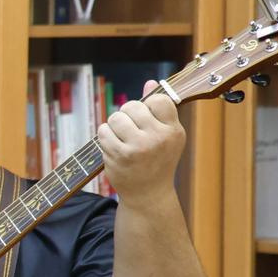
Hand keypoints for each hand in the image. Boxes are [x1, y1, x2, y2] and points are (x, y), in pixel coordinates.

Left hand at [97, 80, 186, 202]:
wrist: (148, 194)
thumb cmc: (157, 160)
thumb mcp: (166, 135)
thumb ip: (159, 109)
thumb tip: (150, 82)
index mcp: (173, 130)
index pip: (158, 99)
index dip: (147, 105)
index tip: (146, 116)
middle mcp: (158, 138)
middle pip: (132, 106)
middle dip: (127, 114)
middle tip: (130, 128)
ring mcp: (138, 147)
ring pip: (116, 117)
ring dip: (114, 124)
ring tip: (121, 136)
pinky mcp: (119, 156)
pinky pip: (103, 131)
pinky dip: (105, 135)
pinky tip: (113, 145)